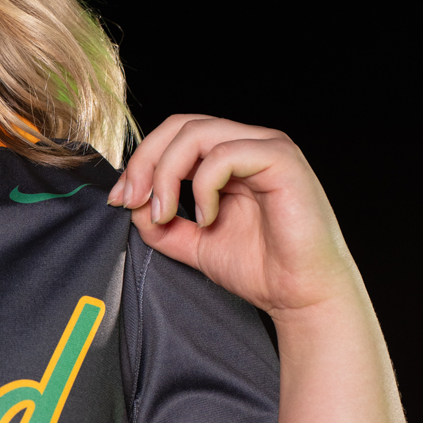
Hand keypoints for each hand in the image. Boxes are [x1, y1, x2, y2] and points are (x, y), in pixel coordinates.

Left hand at [106, 114, 356, 316]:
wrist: (301, 296)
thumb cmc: (262, 269)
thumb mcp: (195, 243)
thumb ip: (163, 224)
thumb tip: (132, 204)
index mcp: (231, 158)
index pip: (176, 136)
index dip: (142, 162)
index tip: (121, 200)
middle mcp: (249, 144)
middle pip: (181, 125)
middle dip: (145, 162)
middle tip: (130, 201)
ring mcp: (267, 148)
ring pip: (197, 133)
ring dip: (166, 174)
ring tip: (163, 213)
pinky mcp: (281, 160)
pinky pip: (226, 154)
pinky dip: (203, 186)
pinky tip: (208, 218)